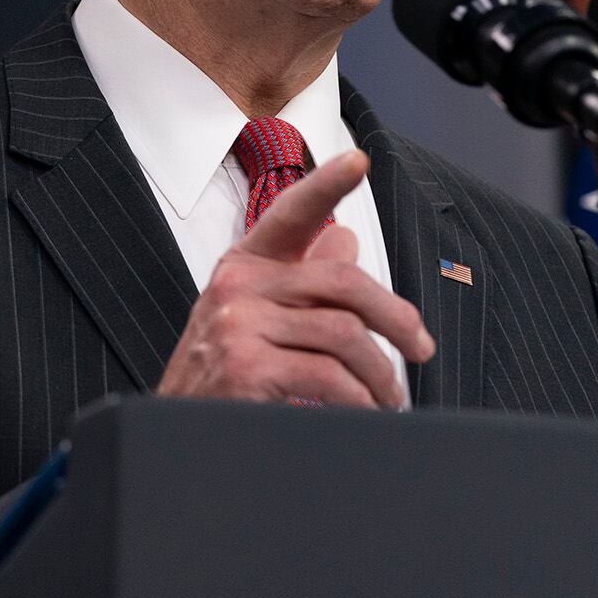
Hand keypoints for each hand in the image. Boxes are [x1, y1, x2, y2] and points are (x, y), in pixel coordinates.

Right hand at [156, 151, 434, 407]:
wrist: (177, 437)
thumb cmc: (225, 379)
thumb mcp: (258, 319)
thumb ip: (302, 282)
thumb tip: (346, 239)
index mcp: (244, 266)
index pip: (290, 215)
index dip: (325, 184)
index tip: (358, 159)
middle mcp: (237, 286)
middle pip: (342, 281)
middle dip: (396, 318)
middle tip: (420, 350)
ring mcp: (238, 325)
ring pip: (344, 334)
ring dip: (381, 375)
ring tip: (388, 399)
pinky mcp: (246, 368)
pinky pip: (329, 378)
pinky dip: (360, 402)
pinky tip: (363, 414)